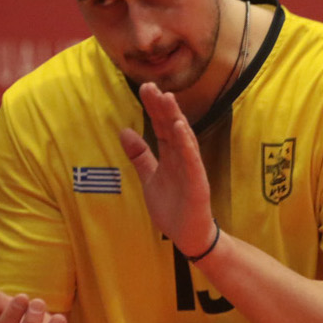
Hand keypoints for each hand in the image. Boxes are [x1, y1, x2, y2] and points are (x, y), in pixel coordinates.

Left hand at [118, 82, 215, 255]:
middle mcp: (182, 158)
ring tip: (167, 99)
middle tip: (150, 86)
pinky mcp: (198, 183)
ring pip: (183, 139)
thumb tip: (124, 131)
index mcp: (170, 156)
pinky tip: (181, 128)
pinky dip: (186, 143)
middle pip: (171, 127)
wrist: (188, 236)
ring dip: (176, 118)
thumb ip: (140, 156)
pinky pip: (192, 160)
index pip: (161, 127)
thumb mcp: (149, 178)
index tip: (145, 88)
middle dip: (162, 106)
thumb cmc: (173, 208)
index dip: (153, 108)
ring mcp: (191, 169)